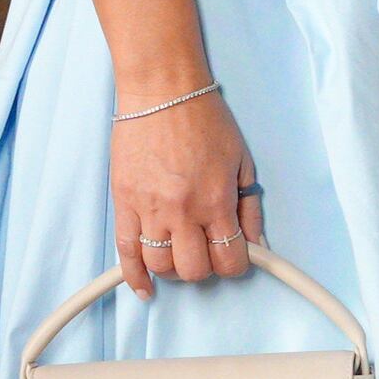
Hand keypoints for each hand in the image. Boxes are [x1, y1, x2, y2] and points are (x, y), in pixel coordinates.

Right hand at [110, 86, 260, 293]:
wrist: (163, 91)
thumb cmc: (204, 118)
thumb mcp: (242, 160)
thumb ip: (249, 206)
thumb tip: (255, 240)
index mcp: (217, 201)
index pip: (229, 259)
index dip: (236, 263)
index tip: (235, 255)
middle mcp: (183, 211)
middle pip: (194, 270)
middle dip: (205, 267)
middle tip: (207, 251)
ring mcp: (149, 209)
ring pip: (161, 265)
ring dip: (173, 269)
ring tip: (180, 254)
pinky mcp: (123, 202)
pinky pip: (126, 250)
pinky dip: (134, 276)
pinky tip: (144, 288)